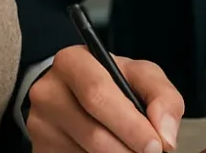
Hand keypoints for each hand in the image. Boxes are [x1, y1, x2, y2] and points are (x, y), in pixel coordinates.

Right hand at [27, 45, 185, 152]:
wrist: (73, 93)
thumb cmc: (110, 82)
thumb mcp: (139, 75)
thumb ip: (161, 95)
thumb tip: (165, 133)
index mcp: (72, 62)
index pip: (98, 93)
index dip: (130, 124)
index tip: (157, 144)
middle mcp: (48, 91)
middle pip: (93, 131)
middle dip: (128, 148)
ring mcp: (40, 124)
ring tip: (132, 151)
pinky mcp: (40, 148)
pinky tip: (112, 152)